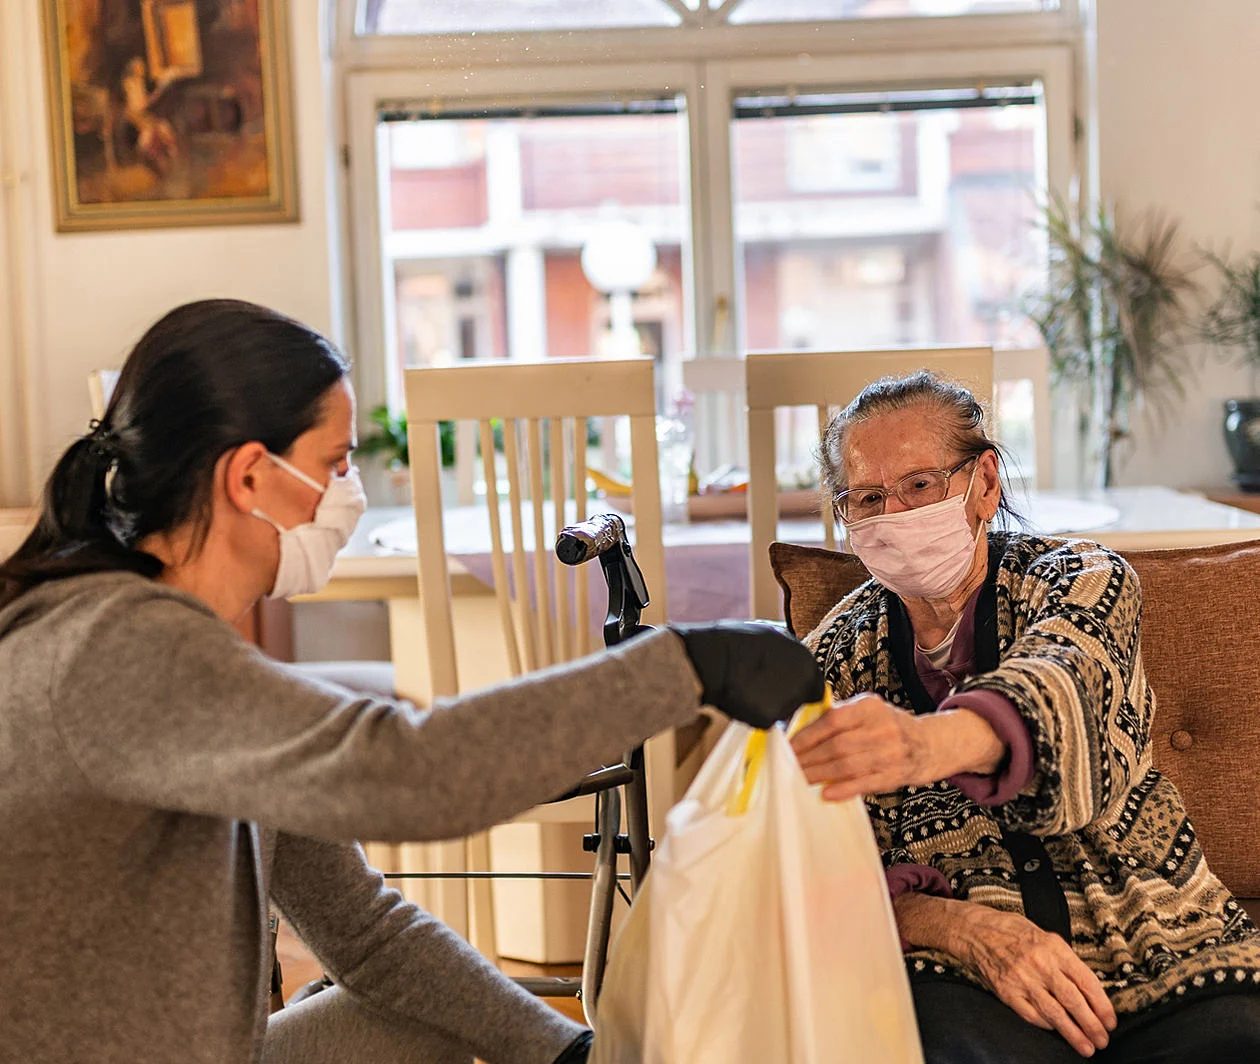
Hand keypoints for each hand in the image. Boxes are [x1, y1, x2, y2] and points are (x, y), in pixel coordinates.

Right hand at [670, 622, 823, 728]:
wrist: (712, 660)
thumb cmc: (736, 641)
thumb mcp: (770, 633)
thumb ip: (789, 647)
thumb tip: (793, 652)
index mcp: (806, 661)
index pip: (815, 684)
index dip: (800, 685)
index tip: (786, 683)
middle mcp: (803, 684)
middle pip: (801, 700)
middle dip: (787, 696)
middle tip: (764, 686)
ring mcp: (787, 703)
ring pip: (783, 711)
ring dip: (771, 705)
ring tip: (750, 689)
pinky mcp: (769, 719)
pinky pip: (765, 720)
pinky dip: (756, 714)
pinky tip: (743, 699)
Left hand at [791, 697, 1004, 800]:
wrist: (931, 744)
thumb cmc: (890, 727)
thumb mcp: (868, 711)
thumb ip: (839, 717)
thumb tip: (800, 730)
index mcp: (869, 707)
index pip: (831, 720)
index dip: (806, 736)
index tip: (788, 747)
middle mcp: (881, 728)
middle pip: (836, 746)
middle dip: (808, 759)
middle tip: (788, 767)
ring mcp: (890, 753)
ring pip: (846, 766)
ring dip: (819, 775)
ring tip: (799, 780)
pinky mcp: (895, 775)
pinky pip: (864, 783)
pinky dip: (843, 789)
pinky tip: (826, 793)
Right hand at [956, 906, 1115, 1056]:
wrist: (974, 930)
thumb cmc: (1010, 930)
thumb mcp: (1043, 935)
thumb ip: (1064, 959)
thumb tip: (1086, 987)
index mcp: (1053, 948)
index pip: (1086, 981)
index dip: (1102, 1005)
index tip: (1110, 1020)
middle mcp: (1040, 964)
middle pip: (1074, 1001)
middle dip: (1092, 1025)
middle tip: (1103, 1039)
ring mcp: (1022, 980)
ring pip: (1055, 1013)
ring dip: (1073, 1033)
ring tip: (1087, 1046)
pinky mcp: (1007, 992)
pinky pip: (1032, 1015)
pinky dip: (1046, 1025)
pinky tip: (1056, 1031)